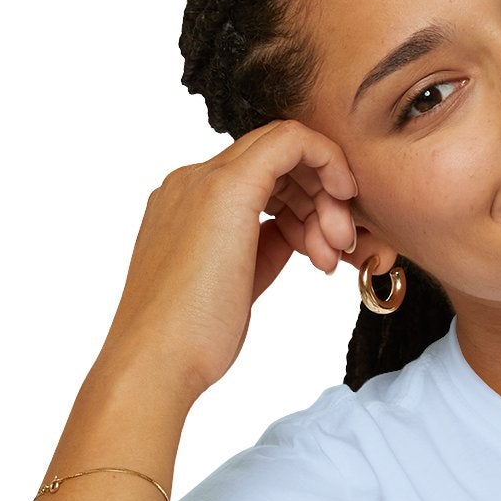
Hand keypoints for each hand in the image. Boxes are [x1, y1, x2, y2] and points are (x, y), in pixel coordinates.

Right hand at [94, 118, 358, 409]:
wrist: (157, 359)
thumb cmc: (192, 339)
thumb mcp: (238, 282)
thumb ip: (263, 248)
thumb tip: (295, 233)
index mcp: (188, 204)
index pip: (260, 178)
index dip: (303, 203)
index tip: (324, 245)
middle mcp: (191, 182)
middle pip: (275, 161)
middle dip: (320, 198)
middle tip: (338, 249)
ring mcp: (204, 181)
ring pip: (285, 150)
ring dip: (325, 197)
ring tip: (331, 255)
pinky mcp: (226, 189)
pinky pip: (291, 142)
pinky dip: (328, 162)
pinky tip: (343, 199)